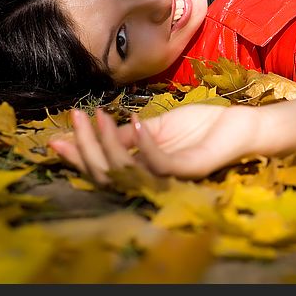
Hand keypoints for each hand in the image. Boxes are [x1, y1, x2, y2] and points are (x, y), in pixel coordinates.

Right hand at [50, 104, 263, 183]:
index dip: (76, 157)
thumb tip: (92, 130)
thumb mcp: (155, 126)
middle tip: (76, 117)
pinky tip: (136, 122)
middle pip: (106, 175)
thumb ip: (126, 133)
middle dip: (85, 147)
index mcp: (142, 170)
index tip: (54, 138)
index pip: (101, 170)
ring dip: (108, 142)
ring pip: (128, 171)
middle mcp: (152, 179)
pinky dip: (143, 144)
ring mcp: (172, 177)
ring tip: (100, 115)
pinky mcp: (191, 169)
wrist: (240, 124)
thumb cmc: (200, 125)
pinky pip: (159, 164)